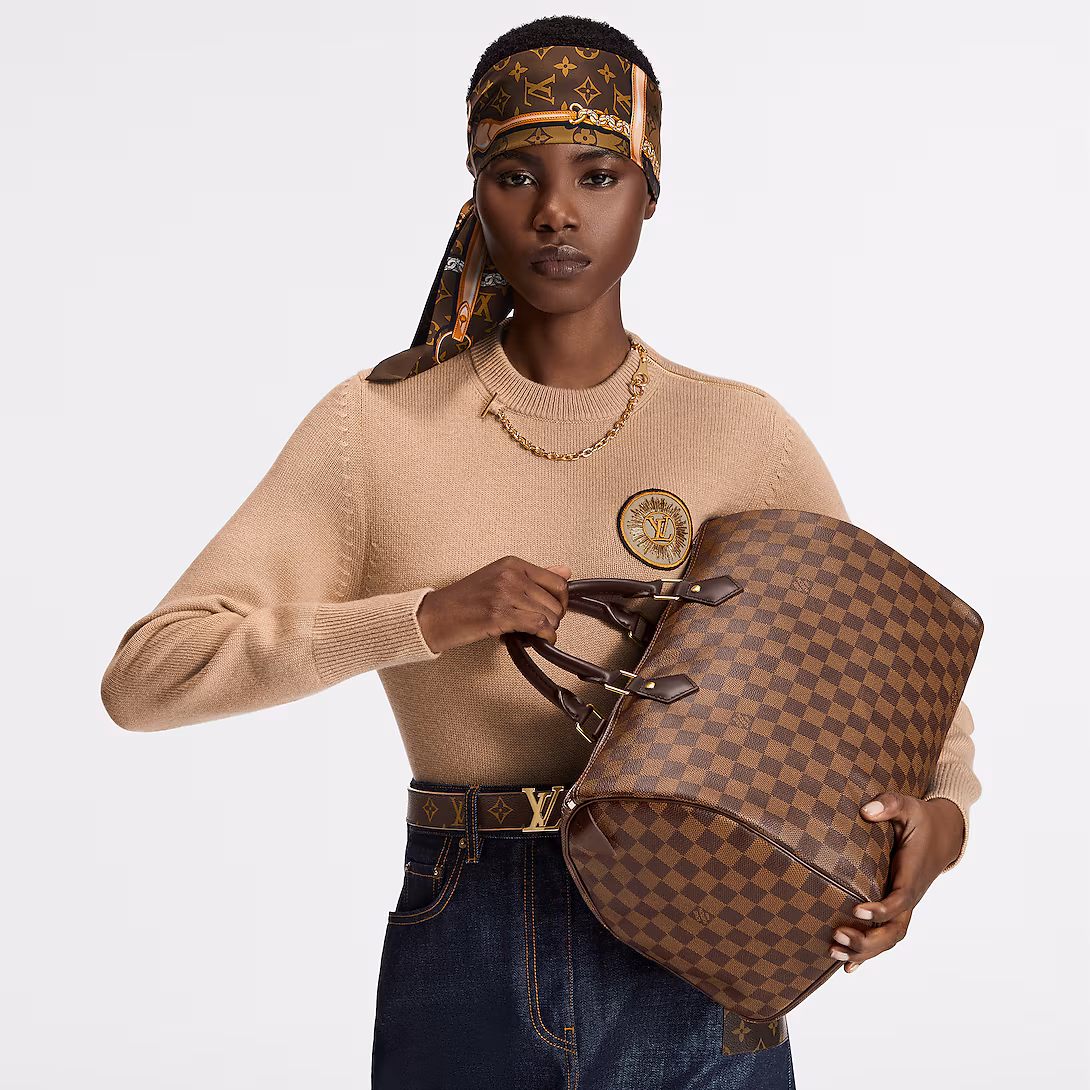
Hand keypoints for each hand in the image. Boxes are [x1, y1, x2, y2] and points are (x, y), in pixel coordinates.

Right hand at [416, 558, 571, 653]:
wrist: (434, 616)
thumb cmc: (462, 600)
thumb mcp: (499, 578)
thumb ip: (534, 576)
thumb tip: (565, 570)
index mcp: (512, 564)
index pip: (556, 581)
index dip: (561, 601)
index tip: (554, 611)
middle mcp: (510, 575)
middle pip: (555, 601)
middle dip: (553, 619)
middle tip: (540, 627)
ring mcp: (505, 594)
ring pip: (549, 615)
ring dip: (546, 630)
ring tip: (531, 633)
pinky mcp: (500, 615)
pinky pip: (538, 626)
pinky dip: (543, 637)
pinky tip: (536, 640)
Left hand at [829, 793, 964, 972]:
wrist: (943, 835)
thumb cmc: (921, 819)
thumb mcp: (908, 805)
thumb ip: (889, 804)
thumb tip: (867, 810)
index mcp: (912, 874)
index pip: (900, 899)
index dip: (881, 909)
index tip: (856, 910)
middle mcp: (910, 895)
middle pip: (895, 930)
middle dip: (868, 939)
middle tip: (836, 935)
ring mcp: (904, 905)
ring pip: (889, 938)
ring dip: (864, 950)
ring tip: (832, 951)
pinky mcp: (897, 908)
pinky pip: (884, 936)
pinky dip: (867, 954)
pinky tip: (846, 967)